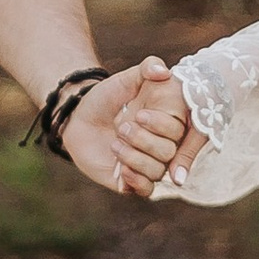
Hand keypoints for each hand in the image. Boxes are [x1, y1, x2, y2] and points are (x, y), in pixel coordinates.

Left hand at [61, 57, 185, 198]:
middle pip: (169, 153)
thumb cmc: (106, 97)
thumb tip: (163, 72)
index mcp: (167, 123)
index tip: (140, 114)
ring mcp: (148, 163)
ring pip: (157, 172)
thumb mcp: (125, 79)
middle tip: (121, 127)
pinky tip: (120, 169)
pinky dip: (135, 181)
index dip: (161, 125)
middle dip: (144, 140)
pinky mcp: (131, 180)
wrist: (79, 118)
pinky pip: (146, 190)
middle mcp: (162, 145)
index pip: (179, 132)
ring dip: (134, 158)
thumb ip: (146, 68)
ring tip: (114, 144)